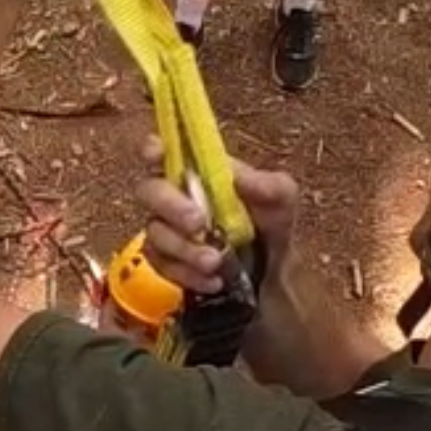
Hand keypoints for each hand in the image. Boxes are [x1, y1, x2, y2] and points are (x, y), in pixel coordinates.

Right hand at [139, 158, 300, 298]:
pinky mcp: (165, 262)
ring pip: (155, 234)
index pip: (165, 151)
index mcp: (198, 171)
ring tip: (215, 262)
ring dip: (184, 249)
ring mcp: (165, 230)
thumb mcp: (282, 200)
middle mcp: (174, 196)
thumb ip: (269, 185)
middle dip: (171, 206)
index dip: (154, 150)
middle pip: (149, 191)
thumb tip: (241, 179)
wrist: (271, 275)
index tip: (156, 155)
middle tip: (198, 223)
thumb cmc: (269, 226)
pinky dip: (187, 274)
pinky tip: (213, 280)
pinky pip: (162, 266)